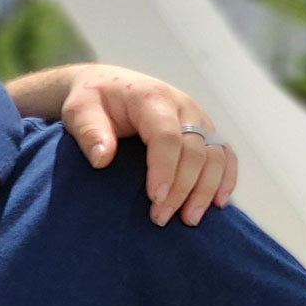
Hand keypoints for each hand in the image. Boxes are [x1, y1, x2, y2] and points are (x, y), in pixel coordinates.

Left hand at [57, 67, 238, 225]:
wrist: (106, 85)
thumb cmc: (92, 100)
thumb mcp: (79, 110)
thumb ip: (89, 132)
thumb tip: (101, 159)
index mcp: (152, 98)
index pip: (167, 136)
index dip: (165, 169)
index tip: (156, 199)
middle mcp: (182, 106)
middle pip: (194, 150)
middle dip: (182, 188)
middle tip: (160, 218)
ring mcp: (197, 118)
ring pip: (216, 155)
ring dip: (207, 189)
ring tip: (189, 219)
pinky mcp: (203, 131)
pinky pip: (224, 154)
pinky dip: (225, 178)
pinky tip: (218, 203)